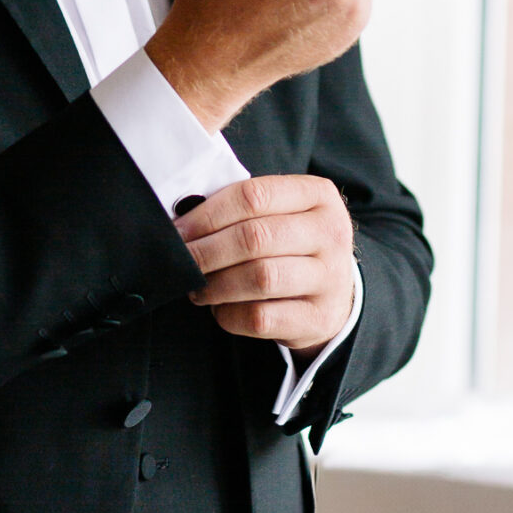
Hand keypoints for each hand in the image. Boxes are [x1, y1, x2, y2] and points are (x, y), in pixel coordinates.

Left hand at [175, 176, 355, 353]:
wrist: (333, 294)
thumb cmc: (292, 245)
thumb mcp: (282, 214)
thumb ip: (243, 210)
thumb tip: (183, 222)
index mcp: (318, 195)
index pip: (254, 196)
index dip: (208, 214)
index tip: (179, 231)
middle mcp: (331, 233)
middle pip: (255, 237)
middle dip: (207, 251)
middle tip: (182, 261)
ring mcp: (330, 277)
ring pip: (260, 278)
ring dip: (217, 284)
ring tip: (198, 287)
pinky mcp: (319, 318)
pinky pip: (262, 317)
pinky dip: (230, 314)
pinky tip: (220, 309)